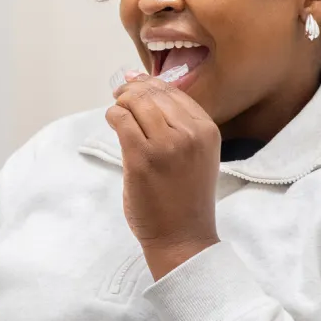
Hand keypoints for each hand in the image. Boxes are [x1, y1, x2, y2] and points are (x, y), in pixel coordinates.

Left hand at [106, 73, 222, 278]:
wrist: (183, 237)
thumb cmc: (186, 197)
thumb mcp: (196, 155)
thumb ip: (179, 126)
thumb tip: (146, 89)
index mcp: (207, 130)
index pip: (175, 92)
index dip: (151, 84)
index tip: (136, 84)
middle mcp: (190, 134)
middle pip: (154, 94)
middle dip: (133, 90)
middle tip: (121, 95)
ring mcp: (165, 145)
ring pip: (136, 103)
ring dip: (122, 102)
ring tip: (117, 110)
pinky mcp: (141, 158)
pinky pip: (121, 120)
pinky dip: (113, 116)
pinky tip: (113, 122)